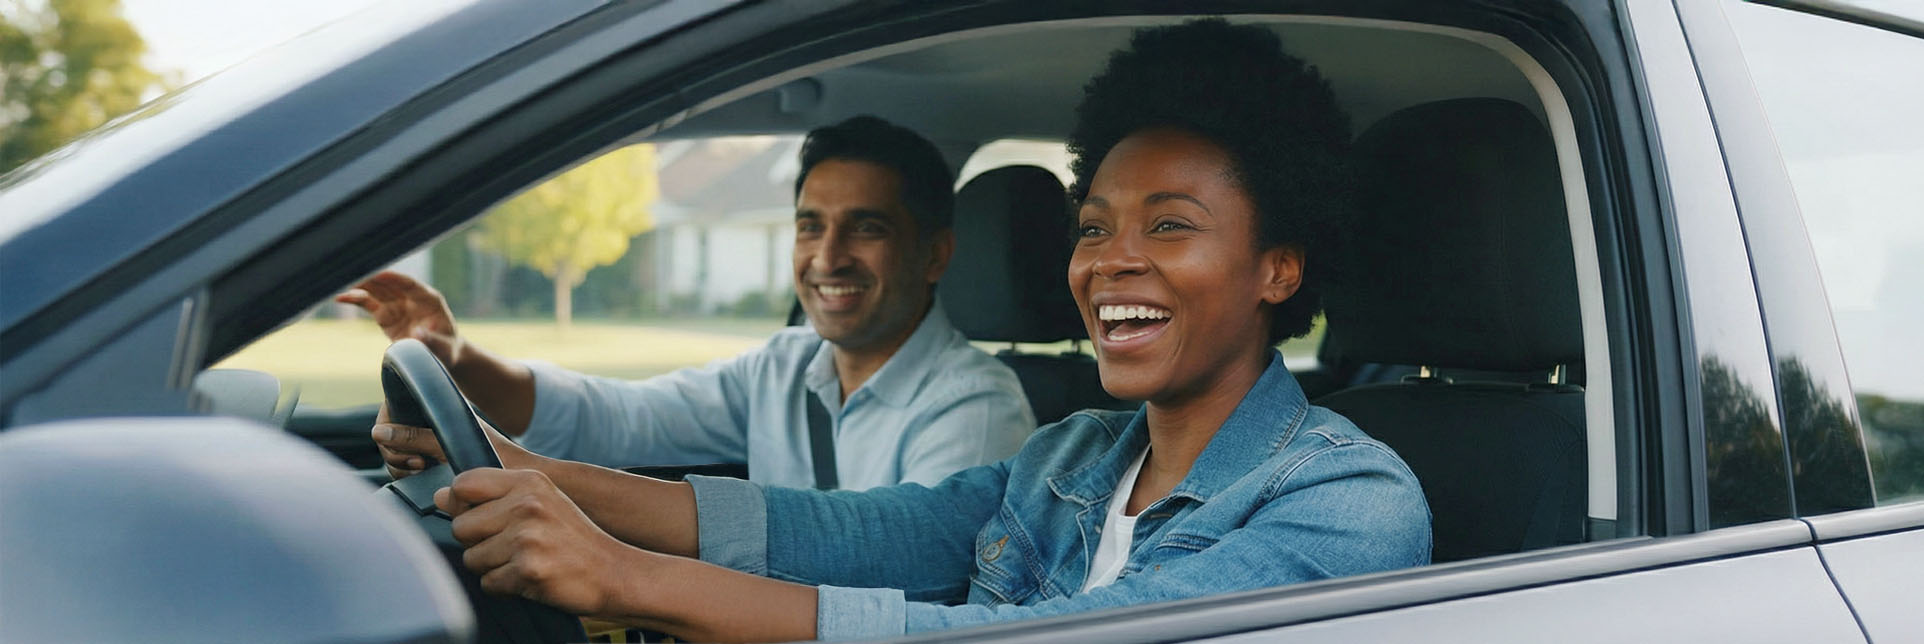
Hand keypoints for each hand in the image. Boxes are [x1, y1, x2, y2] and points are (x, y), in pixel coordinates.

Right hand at [335, 270, 463, 365]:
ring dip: (360, 286)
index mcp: (429, 300)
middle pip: (389, 284)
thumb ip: (432, 340)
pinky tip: (340, 297)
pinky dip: (355, 299)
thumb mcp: (445, 347)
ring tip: (340, 284)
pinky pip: (369, 304)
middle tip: (353, 275)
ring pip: (376, 290)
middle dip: (372, 279)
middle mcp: (411, 298)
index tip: (381, 274)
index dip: (395, 279)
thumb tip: (417, 334)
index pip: (410, 284)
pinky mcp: (385, 315)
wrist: (441, 355)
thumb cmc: (447, 349)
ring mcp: (397, 305)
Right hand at [373, 403, 535, 478]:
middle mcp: (428, 420)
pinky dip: (410, 471)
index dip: (388, 429)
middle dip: (395, 453)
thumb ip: (415, 436)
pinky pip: (407, 464)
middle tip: (419, 465)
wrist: (517, 474)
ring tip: (423, 470)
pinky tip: (425, 475)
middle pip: (389, 435)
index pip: (390, 410)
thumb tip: (378, 432)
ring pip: (396, 452)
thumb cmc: (491, 454)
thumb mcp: (450, 443)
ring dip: (402, 465)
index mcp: (433, 406)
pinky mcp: (432, 458)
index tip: (409, 450)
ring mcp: (429, 439)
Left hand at [435, 468, 648, 616]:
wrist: (612, 572)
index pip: (463, 484)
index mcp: (529, 482)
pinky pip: (488, 583)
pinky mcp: (527, 569)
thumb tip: (441, 496)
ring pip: (471, 558)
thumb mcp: (540, 502)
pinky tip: (528, 577)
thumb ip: (493, 496)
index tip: (480, 516)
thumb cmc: (571, 538)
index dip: (461, 504)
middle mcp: (527, 505)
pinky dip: (504, 586)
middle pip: (460, 526)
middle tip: (509, 545)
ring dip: (491, 567)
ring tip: (522, 561)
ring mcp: (527, 538)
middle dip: (477, 542)